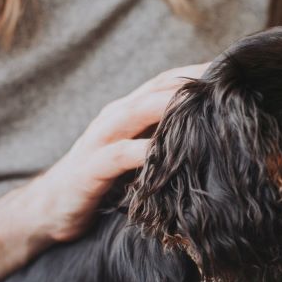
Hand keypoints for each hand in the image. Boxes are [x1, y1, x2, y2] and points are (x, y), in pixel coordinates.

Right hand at [21, 63, 210, 241]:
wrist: (49, 209)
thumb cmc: (101, 183)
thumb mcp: (135, 159)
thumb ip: (163, 144)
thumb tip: (210, 142)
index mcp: (128, 113)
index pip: (167, 84)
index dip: (197, 74)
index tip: (231, 72)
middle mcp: (115, 119)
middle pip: (157, 90)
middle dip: (191, 83)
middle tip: (225, 81)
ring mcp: (100, 140)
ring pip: (137, 113)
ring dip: (168, 105)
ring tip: (202, 102)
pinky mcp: (90, 168)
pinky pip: (119, 155)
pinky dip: (142, 151)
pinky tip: (163, 152)